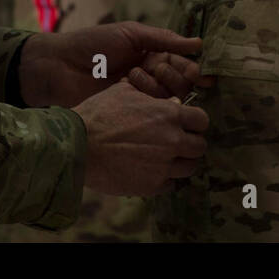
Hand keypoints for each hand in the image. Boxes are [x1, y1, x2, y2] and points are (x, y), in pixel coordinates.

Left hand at [19, 22, 213, 107]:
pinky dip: (150, 104)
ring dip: (159, 86)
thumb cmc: (93, 44)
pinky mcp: (129, 113)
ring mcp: (140, 97)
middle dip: (177, 77)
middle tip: (158, 68)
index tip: (202, 75)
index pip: (181, 63)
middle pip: (180, 83)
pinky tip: (140, 96)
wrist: (60, 66)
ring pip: (168, 98)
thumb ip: (163, 38)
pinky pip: (151, 113)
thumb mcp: (130, 34)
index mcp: (151, 55)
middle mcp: (150, 77)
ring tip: (135, 75)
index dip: (192, 68)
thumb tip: (199, 44)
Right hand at [73, 79, 208, 195]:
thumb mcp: (123, 92)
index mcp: (169, 114)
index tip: (186, 124)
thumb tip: (171, 101)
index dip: (194, 121)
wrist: (77, 145)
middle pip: (200, 146)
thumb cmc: (98, 114)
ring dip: (180, 162)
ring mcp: (163, 166)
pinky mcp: (152, 186)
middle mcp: (172, 141)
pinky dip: (163, 178)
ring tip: (165, 158)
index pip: (201, 120)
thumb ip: (151, 95)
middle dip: (191, 143)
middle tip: (176, 142)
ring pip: (189, 168)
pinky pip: (170, 184)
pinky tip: (150, 170)